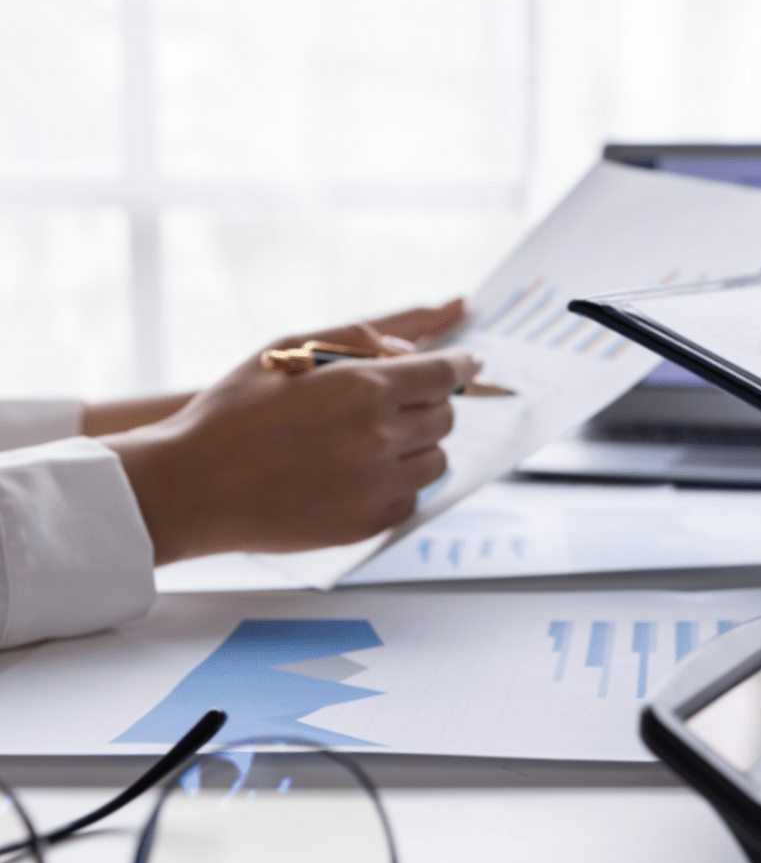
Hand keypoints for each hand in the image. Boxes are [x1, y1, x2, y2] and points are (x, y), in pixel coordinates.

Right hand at [100, 300, 477, 563]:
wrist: (190, 486)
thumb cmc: (230, 414)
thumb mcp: (286, 350)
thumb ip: (355, 339)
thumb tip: (409, 350)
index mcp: (361, 389)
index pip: (443, 374)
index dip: (462, 366)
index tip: (469, 364)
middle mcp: (378, 438)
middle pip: (445, 417)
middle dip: (430, 404)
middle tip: (402, 403)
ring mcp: (376, 486)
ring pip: (437, 461)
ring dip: (418, 446)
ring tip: (376, 441)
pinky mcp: (368, 523)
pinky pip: (412, 498)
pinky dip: (398, 483)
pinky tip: (360, 473)